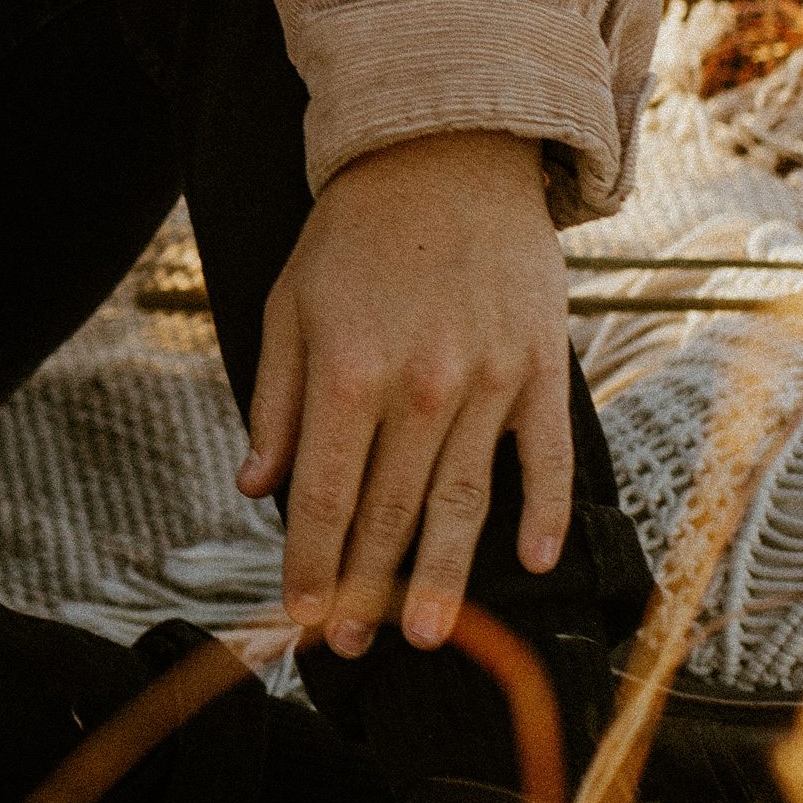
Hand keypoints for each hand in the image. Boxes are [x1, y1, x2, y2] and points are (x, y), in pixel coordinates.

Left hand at [235, 130, 573, 656]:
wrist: (447, 153)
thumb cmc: (355, 234)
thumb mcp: (288, 305)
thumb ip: (276, 401)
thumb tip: (256, 487)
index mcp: (348, 370)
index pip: (325, 496)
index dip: (312, 565)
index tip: (303, 619)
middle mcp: (420, 384)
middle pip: (390, 512)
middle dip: (367, 588)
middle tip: (356, 648)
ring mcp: (488, 378)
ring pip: (463, 499)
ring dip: (443, 575)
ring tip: (427, 636)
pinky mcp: (540, 366)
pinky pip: (546, 455)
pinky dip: (543, 512)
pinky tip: (531, 562)